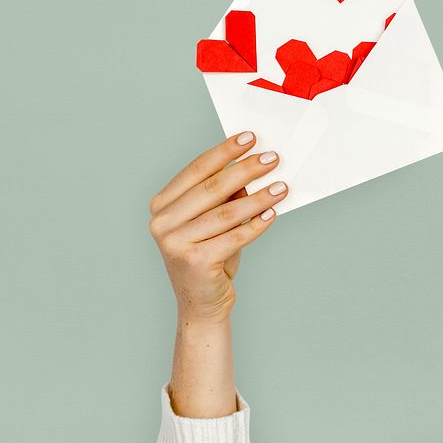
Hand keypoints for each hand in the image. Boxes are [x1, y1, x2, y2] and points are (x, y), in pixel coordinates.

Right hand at [149, 131, 287, 324]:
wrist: (201, 304)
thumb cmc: (209, 257)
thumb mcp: (213, 221)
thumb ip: (224, 196)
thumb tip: (253, 167)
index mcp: (161, 205)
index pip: (196, 170)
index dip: (225, 152)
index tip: (249, 138)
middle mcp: (162, 223)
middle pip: (212, 187)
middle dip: (246, 169)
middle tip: (272, 158)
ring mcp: (175, 243)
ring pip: (226, 212)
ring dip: (259, 197)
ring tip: (281, 186)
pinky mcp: (195, 261)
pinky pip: (235, 237)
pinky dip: (257, 224)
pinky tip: (273, 212)